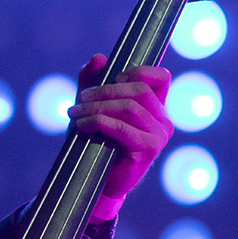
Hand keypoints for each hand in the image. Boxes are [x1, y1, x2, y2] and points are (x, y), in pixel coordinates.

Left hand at [67, 54, 173, 199]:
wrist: (94, 180)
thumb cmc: (95, 141)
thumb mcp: (90, 106)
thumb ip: (92, 81)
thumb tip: (99, 58)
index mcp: (155, 107)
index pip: (160, 77)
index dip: (137, 71)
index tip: (111, 79)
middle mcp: (163, 119)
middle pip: (139, 90)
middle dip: (105, 90)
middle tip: (80, 99)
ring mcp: (159, 135)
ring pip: (129, 107)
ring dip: (96, 107)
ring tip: (74, 114)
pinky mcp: (149, 149)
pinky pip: (122, 127)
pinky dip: (97, 122)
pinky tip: (81, 125)